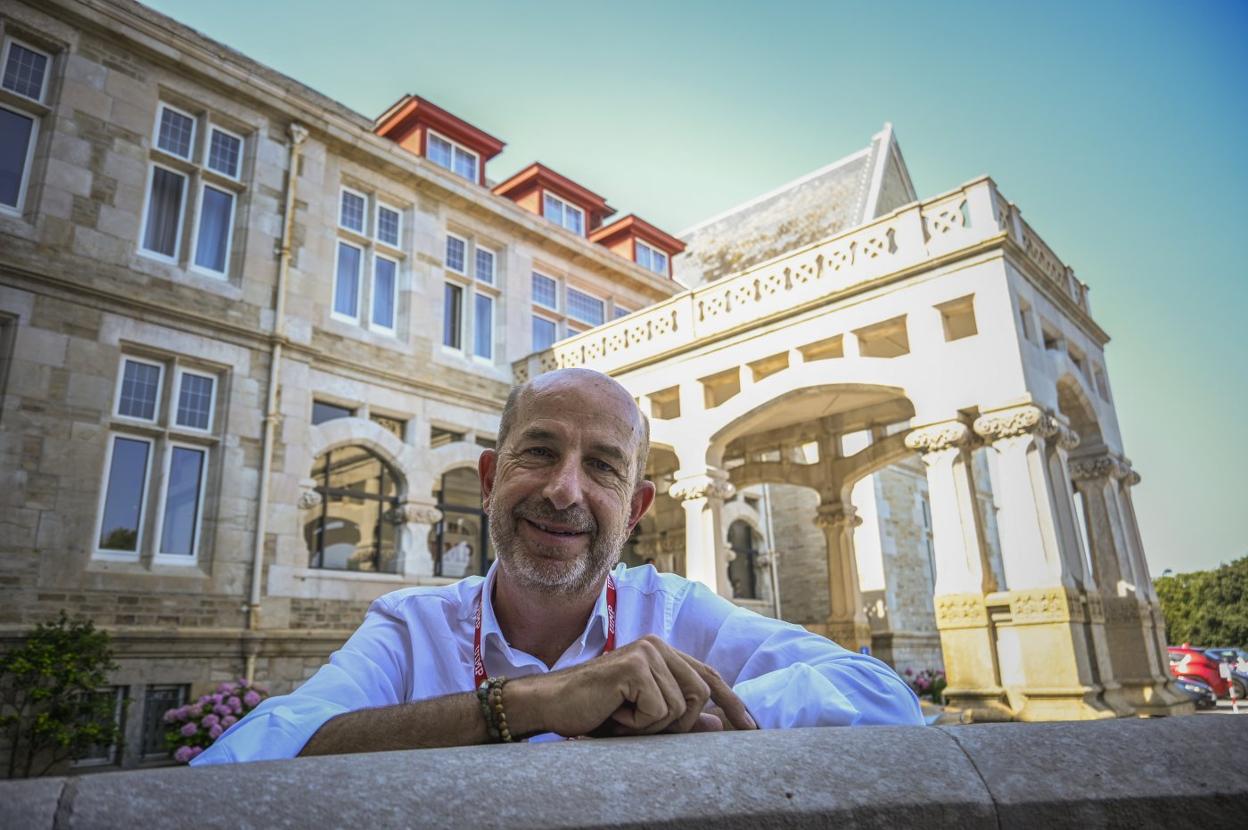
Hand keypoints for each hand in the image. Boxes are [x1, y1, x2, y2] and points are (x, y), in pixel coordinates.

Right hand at [506, 634, 756, 737]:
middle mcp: (658, 646)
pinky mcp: (635, 666)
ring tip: (621, 718)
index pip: (709, 676)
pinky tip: (613, 713)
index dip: (733, 703)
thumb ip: (680, 717)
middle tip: (637, 727)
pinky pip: (658, 710)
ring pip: (680, 707)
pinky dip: (637, 723)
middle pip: (700, 694)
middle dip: (678, 724)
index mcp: (663, 653)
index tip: (753, 729)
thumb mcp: (644, 719)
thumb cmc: (594, 712)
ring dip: (651, 726)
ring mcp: (647, 652)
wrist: (551, 706)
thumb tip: (720, 725)